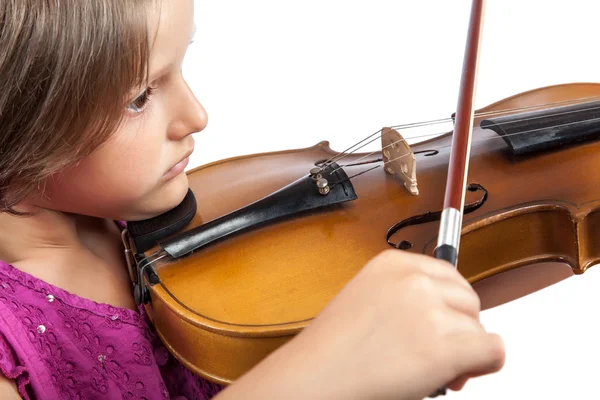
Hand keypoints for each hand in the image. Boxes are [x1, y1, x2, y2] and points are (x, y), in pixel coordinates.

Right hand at [218, 249, 504, 399]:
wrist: (313, 378)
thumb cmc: (331, 350)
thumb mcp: (367, 301)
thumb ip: (406, 298)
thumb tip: (447, 317)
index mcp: (392, 263)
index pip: (448, 276)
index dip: (449, 306)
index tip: (442, 325)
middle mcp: (414, 280)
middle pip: (468, 299)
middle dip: (460, 327)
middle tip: (440, 353)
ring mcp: (431, 311)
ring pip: (478, 328)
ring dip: (464, 351)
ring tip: (431, 370)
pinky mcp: (444, 347)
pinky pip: (492, 351)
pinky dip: (484, 365)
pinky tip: (458, 375)